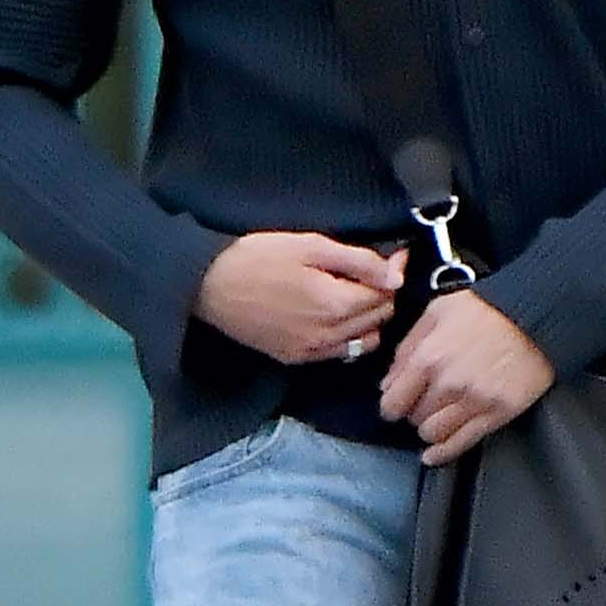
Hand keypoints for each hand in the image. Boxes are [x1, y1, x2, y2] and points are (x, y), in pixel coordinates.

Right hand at [195, 231, 403, 364]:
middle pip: (379, 319)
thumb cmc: (258, 257)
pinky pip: (338, 353)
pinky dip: (348, 337)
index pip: (386, 296)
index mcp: (335, 305)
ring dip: (369, 320)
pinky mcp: (294, 359)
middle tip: (371, 272)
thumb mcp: (311, 245)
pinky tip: (335, 316)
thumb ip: (359, 261)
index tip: (392, 257)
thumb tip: (397, 277)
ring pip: (365, 342)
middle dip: (383, 295)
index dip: (392, 274)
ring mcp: (311, 352)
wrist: (209, 284)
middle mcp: (328, 336)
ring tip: (354, 295)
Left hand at [379, 288, 555, 464]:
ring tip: (438, 417)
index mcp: (429, 358)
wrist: (537, 315)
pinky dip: (443, 452)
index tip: (396, 403)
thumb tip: (389, 381)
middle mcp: (449, 385)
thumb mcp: (437, 312)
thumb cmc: (488, 309)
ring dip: (431, 428)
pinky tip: (434, 454)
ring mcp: (475, 402)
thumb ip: (408, 347)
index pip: (393, 402)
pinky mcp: (498, 413)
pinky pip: (462, 443)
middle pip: (414, 418)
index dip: (392, 404)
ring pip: (434, 434)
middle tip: (425, 402)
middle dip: (416, 411)